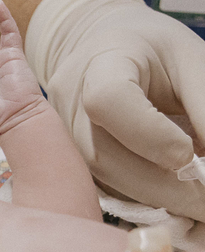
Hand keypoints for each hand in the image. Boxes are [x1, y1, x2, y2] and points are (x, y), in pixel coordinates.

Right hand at [26, 0, 204, 219]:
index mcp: (100, 64)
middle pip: (104, 156)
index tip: (190, 155)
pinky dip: (144, 197)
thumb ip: (203, 106)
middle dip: (163, 187)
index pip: (109, 101)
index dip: (152, 136)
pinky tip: (174, 194)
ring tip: (197, 202)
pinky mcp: (69, 160)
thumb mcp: (190, 61)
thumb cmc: (153, 51)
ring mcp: (61, 136)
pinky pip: (105, 187)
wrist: (101, 48)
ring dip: (155, 199)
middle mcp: (69, 103)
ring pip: (103, 181)